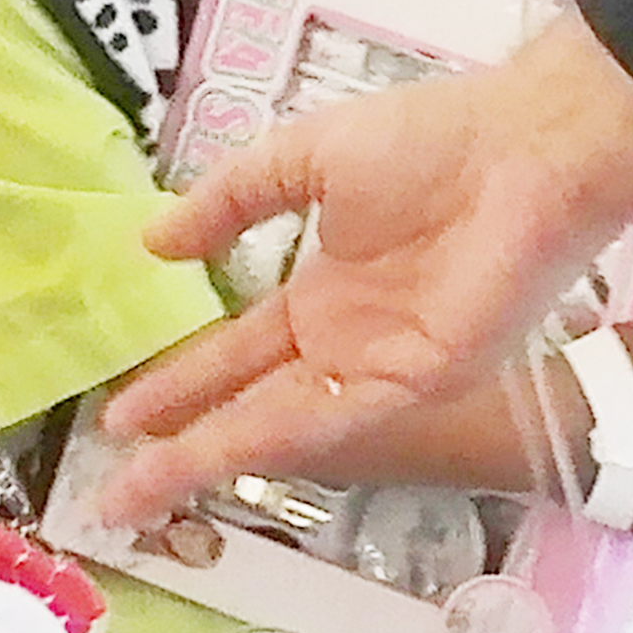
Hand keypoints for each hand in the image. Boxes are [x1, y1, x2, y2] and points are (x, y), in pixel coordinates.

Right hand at [92, 12, 632, 525]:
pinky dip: (271, 440)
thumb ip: (231, 202)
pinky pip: (331, 418)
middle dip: (179, 446)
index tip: (118, 417)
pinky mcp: (415, 380)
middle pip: (247, 407)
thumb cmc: (426, 142)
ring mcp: (378, 368)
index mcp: (325, 293)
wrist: (521, 148)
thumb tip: (152, 243)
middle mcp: (346, 343)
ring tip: (140, 490)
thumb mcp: (302, 157)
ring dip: (208, 458)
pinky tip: (217, 455)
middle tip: (112, 488)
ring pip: (278, 426)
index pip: (236, 354)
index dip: (179, 386)